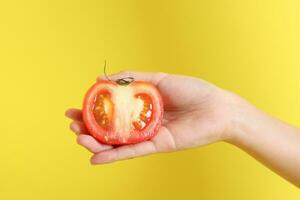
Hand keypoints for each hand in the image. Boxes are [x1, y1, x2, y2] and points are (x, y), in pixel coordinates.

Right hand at [65, 71, 238, 163]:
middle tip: (73, 126)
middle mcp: (141, 122)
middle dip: (89, 128)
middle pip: (110, 128)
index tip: (74, 108)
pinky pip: (133, 152)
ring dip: (96, 143)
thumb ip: (131, 78)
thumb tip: (101, 78)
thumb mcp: (159, 78)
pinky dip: (114, 156)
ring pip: (118, 143)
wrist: (217, 108)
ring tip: (79, 138)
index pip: (111, 110)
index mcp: (141, 105)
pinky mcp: (157, 146)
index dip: (91, 110)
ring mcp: (148, 135)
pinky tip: (96, 158)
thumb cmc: (192, 90)